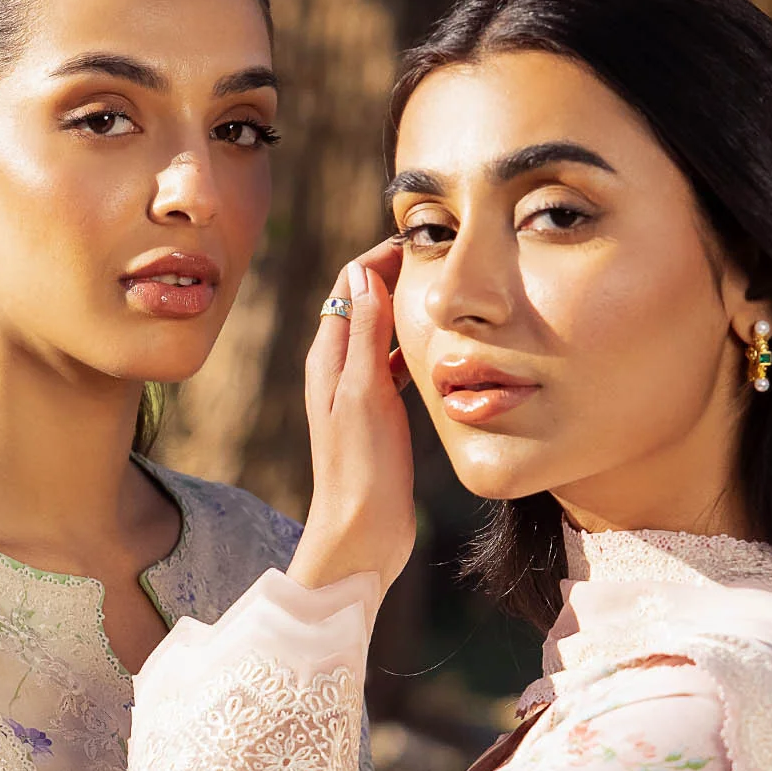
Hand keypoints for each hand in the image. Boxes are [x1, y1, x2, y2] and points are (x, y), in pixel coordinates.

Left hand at [287, 243, 416, 595]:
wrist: (361, 534)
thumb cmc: (360, 469)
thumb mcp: (365, 392)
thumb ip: (366, 333)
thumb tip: (366, 274)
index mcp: (328, 357)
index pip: (350, 284)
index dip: (381, 255)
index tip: (419, 236)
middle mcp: (338, 370)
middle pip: (365, 304)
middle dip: (395, 274)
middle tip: (438, 255)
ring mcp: (358, 394)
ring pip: (381, 334)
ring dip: (406, 311)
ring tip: (443, 294)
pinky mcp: (378, 418)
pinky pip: (394, 367)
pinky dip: (413, 349)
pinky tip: (438, 352)